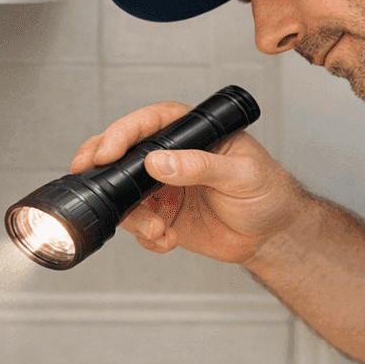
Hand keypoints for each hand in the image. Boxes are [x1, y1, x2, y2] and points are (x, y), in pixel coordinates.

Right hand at [70, 101, 304, 263]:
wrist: (273, 234)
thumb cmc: (268, 191)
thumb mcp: (242, 176)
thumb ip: (201, 166)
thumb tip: (158, 161)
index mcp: (192, 132)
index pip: (148, 123)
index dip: (121, 134)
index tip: (106, 153)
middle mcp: (172, 155)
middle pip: (122, 153)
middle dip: (101, 167)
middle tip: (91, 180)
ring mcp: (164, 186)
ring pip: (124, 194)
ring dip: (133, 215)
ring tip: (158, 229)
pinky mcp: (163, 215)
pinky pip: (139, 225)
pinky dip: (147, 236)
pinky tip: (169, 240)